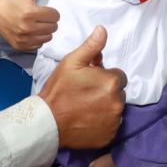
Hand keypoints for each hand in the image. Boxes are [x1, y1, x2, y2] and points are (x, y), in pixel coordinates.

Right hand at [0, 0, 59, 51]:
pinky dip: (38, 39)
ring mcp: (25, 38)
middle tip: (42, 18)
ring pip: (48, 37)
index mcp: (30, 13)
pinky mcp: (22, 46)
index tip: (45, 10)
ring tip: (38, 25)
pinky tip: (32, 32)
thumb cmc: (12, 3)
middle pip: (53, 27)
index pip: (55, 16)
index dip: (52, 12)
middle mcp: (28, 27)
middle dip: (50, 21)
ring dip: (45, 31)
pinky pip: (39, 45)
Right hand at [38, 26, 126, 148]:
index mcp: (111, 82)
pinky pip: (112, 125)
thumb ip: (91, 46)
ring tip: (86, 107)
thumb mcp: (72, 62)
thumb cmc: (59, 90)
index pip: (118, 75)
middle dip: (107, 91)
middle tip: (87, 93)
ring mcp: (114, 121)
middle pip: (119, 92)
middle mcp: (118, 102)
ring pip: (116, 108)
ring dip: (107, 106)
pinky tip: (88, 119)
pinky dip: (104, 122)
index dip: (104, 76)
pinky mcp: (109, 136)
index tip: (90, 81)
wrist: (48, 122)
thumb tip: (103, 30)